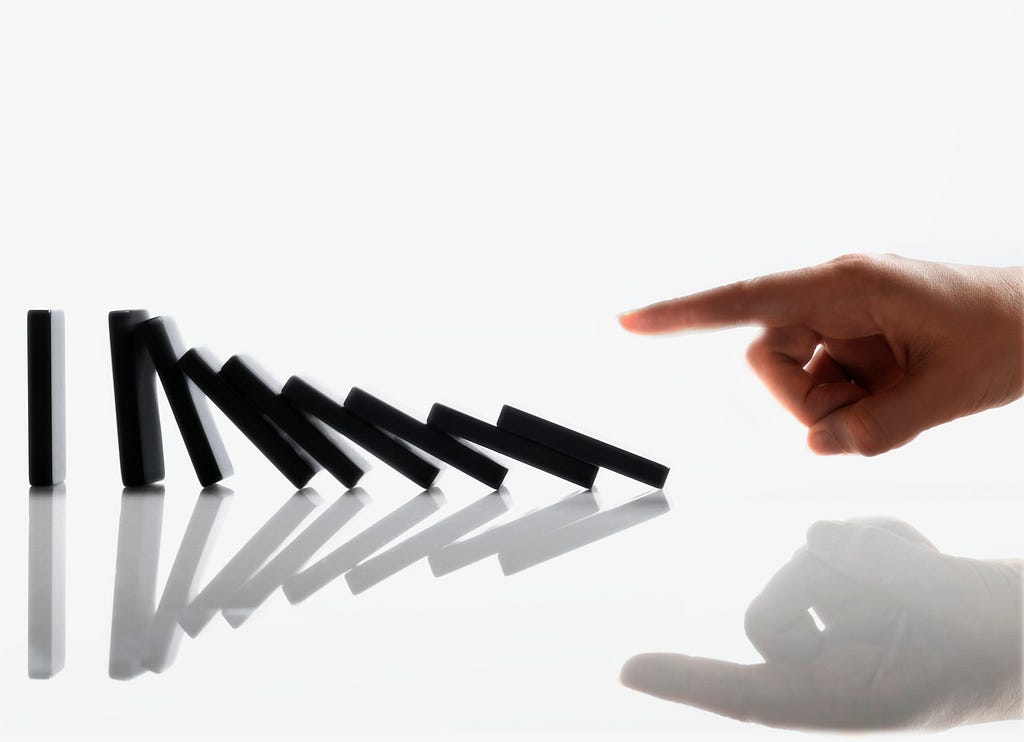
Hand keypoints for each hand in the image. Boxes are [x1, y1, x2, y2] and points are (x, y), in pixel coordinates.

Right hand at [618, 254, 1023, 454]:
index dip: (683, 313)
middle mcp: (834, 294)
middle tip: (869, 416)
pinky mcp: (852, 338)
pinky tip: (897, 393)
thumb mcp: (947, 392)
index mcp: (850, 285)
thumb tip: (817, 444)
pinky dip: (851, 406)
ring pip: (792, 378)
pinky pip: (821, 384)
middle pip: (767, 358)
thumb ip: (875, 428)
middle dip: (805, 401)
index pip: (749, 300)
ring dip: (833, 405)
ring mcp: (842, 317)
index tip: (630, 322)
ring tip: (898, 398)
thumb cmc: (1008, 331)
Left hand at [620, 519, 1023, 730]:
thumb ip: (870, 575)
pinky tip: (927, 564)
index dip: (686, 680)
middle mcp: (825, 659)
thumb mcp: (937, 613)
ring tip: (933, 588)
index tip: (628, 671)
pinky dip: (892, 542)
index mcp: (832, 697)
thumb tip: (816, 535)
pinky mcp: (854, 582)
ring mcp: (837, 619)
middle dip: (842, 577)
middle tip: (913, 599)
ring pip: (821, 553)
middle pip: (786, 588)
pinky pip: (849, 538)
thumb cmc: (992, 643)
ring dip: (880, 557)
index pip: (746, 688)